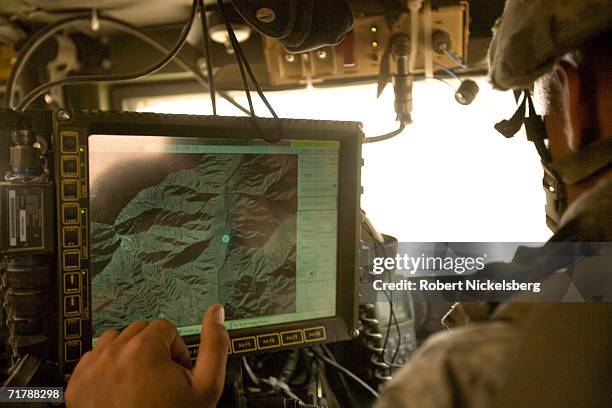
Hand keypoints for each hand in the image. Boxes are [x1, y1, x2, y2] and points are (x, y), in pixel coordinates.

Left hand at [66, 304, 228, 407]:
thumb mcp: (205, 387)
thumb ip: (214, 345)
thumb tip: (216, 313)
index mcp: (144, 349)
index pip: (165, 326)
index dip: (176, 349)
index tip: (177, 372)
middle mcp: (114, 353)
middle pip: (139, 330)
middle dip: (153, 349)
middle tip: (161, 379)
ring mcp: (92, 368)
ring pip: (115, 340)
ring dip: (129, 353)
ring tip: (140, 382)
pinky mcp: (77, 383)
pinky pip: (94, 358)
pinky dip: (108, 367)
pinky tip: (121, 388)